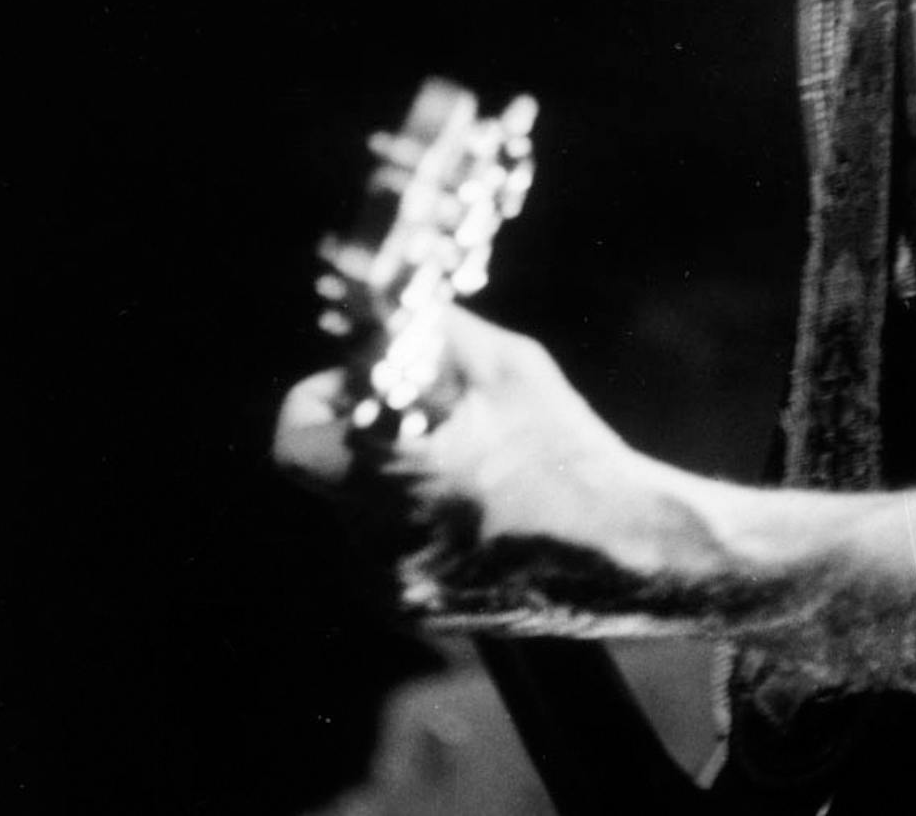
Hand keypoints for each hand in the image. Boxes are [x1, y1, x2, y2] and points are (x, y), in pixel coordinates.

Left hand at [274, 308, 665, 601]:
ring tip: (461, 466)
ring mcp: (392, 587)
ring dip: (388, 481)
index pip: (294, 440)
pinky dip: (411, 522)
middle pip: (330, 472)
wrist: (621, 548)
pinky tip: (472, 508)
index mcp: (390, 477)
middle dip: (364, 436)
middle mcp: (377, 542)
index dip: (318, 402)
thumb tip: (390, 303)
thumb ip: (435, 333)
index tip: (361, 387)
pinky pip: (384, 551)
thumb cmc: (566, 451)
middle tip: (422, 415)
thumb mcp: (506, 367)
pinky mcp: (414, 611)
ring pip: (357, 512)